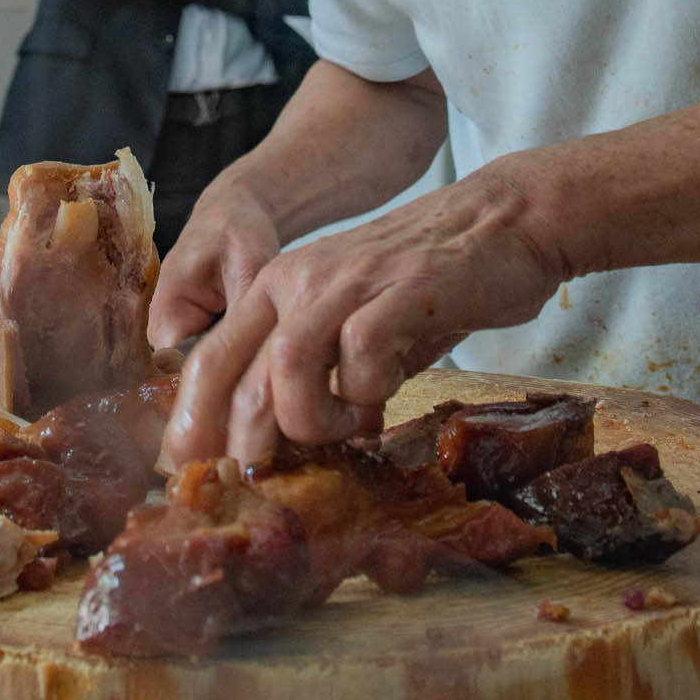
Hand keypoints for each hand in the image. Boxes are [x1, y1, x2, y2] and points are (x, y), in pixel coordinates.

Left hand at [162, 169, 566, 468]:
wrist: (507, 220)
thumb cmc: (434, 282)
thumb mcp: (357, 321)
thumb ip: (324, 374)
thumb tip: (300, 445)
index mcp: (276, 287)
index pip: (208, 360)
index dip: (193, 423)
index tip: (192, 472)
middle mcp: (296, 280)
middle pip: (230, 370)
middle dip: (239, 440)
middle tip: (261, 478)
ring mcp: (345, 283)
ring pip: (285, 366)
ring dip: (309, 418)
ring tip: (346, 427)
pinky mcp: (398, 291)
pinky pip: (360, 355)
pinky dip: (369, 390)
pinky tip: (388, 390)